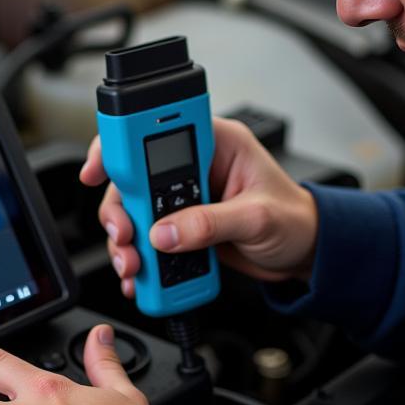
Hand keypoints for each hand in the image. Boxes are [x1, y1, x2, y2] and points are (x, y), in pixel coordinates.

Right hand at [80, 118, 318, 297]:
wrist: (305, 253)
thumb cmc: (294, 220)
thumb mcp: (258, 219)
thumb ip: (211, 224)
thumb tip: (167, 234)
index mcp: (215, 142)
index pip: (156, 128)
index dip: (121, 143)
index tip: (100, 170)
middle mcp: (194, 166)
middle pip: (134, 178)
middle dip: (120, 210)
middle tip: (125, 236)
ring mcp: (184, 198)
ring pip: (133, 213)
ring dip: (126, 242)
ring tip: (134, 266)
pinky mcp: (181, 227)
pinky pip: (147, 239)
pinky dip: (139, 260)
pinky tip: (141, 276)